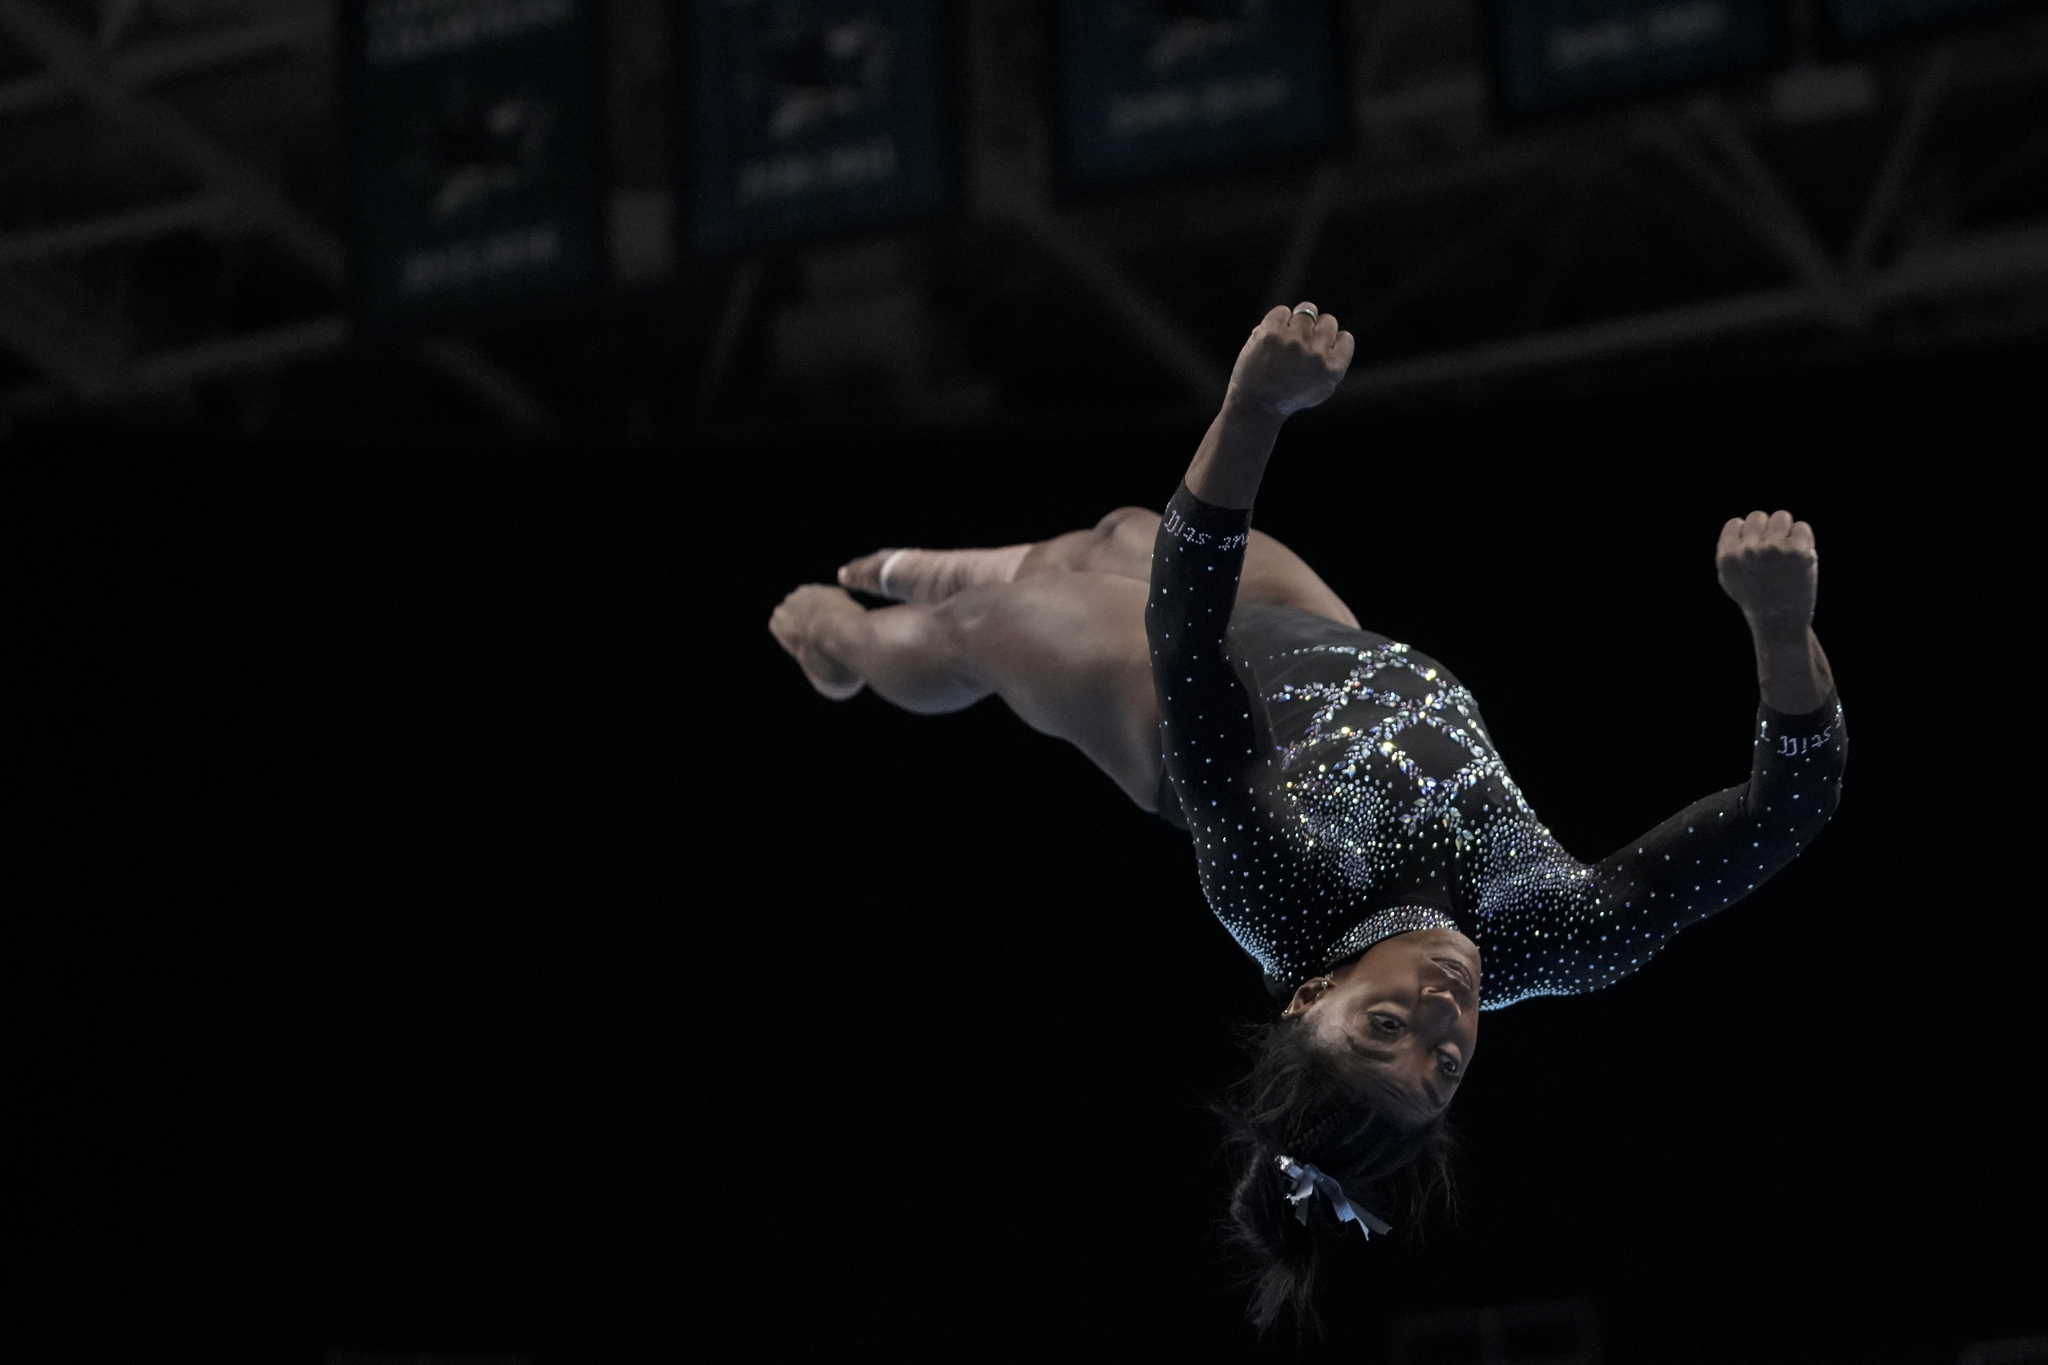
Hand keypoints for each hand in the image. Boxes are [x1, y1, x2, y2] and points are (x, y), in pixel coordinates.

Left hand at [1225, 304, 1354, 418]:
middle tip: (1302, 342)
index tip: (1318, 349)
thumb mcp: (1322, 388)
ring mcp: (1294, 341)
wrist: (1256, 404)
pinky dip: (1277, 320)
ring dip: (1297, 322)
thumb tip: (1338, 335)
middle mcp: (1316, 353)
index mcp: (1332, 369)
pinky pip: (1282, 311)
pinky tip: (1272, 335)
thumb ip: (1334, 362)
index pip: (1345, 338)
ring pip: (1307, 310)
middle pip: (1328, 321)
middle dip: (1317, 329)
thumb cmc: (1288, 397)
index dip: (1332, 341)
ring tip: (1286, 338)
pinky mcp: (1272, 333)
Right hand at [1716, 510, 1817, 629]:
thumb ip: (1730, 551)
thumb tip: (1739, 525)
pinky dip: (1803, 539)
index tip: (1755, 548)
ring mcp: (1774, 549)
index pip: (1735, 523)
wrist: (1780, 622)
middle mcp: (1749, 550)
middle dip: (1766, 529)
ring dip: (1785, 530)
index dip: (1746, 534)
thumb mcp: (1729, 578)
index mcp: (1728, 556)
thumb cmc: (1755, 600)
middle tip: (1773, 549)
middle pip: (1758, 516)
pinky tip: (1799, 555)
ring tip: (1787, 550)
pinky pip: (1802, 527)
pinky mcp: (1799, 551)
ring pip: (1781, 516)